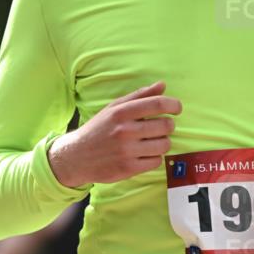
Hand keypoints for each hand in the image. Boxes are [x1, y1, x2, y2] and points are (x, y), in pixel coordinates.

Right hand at [48, 81, 181, 187]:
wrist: (77, 156)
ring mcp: (127, 151)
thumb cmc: (98, 129)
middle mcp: (125, 131)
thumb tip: (162, 85)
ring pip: (164, 145)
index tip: (177, 108)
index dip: (173, 105)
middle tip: (161, 127)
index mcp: (121, 112)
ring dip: (163, 142)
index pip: (157, 104)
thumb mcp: (114, 108)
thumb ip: (138, 96)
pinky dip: (154, 158)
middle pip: (165, 126)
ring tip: (152, 141)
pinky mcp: (128, 169)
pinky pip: (156, 162)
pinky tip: (145, 154)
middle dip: (168, 126)